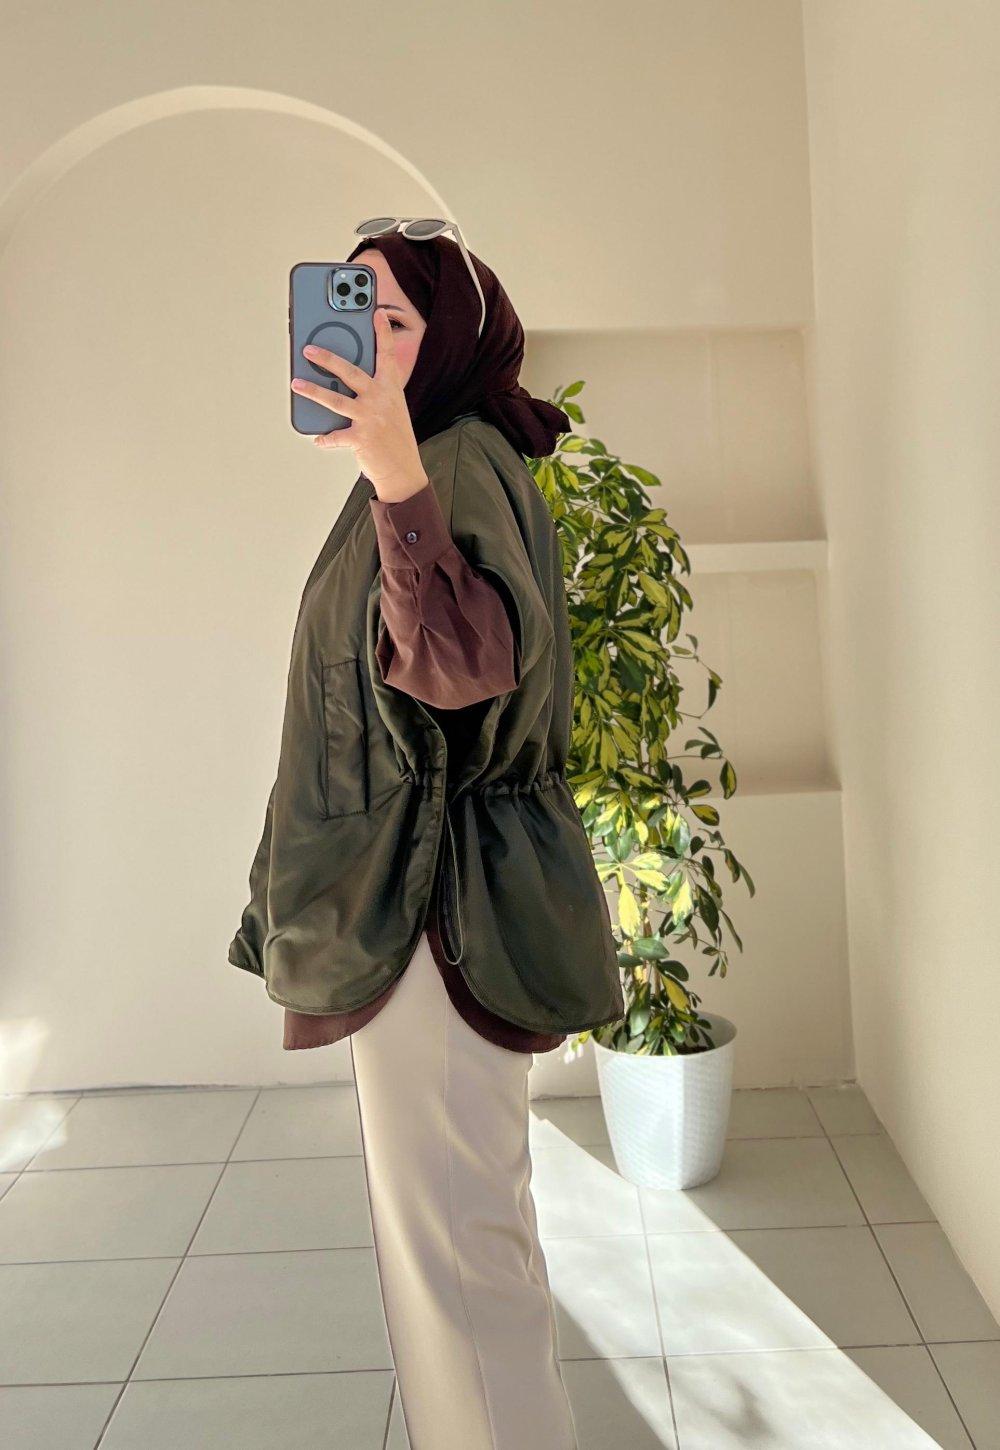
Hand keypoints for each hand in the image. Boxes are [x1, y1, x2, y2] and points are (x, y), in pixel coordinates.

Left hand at [291, 309, 427, 501]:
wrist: (403, 470)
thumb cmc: (395, 438)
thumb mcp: (392, 408)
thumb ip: (374, 391)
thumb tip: (342, 381)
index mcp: (390, 389)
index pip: (387, 355)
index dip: (383, 333)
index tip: (378, 313)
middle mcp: (380, 399)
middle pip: (350, 372)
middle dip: (327, 358)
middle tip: (308, 349)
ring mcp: (370, 418)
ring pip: (335, 400)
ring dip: (312, 391)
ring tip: (296, 384)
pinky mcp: (361, 438)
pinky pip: (336, 436)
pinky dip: (325, 438)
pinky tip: (317, 438)